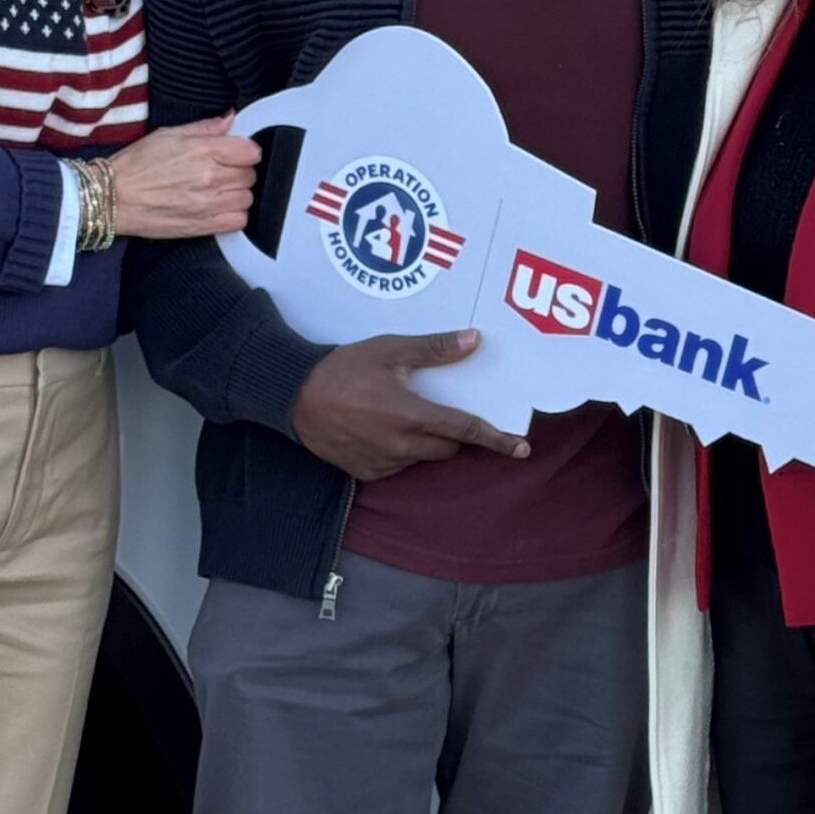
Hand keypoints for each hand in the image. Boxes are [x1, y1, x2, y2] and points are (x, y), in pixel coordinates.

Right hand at [108, 114, 260, 239]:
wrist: (112, 198)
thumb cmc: (136, 164)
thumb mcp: (168, 134)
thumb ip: (204, 127)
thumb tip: (230, 119)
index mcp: (203, 150)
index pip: (251, 151)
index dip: (245, 151)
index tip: (235, 153)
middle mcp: (210, 177)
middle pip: (250, 175)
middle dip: (240, 171)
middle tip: (222, 171)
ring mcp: (208, 204)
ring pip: (247, 198)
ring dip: (238, 193)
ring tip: (219, 190)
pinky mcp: (203, 226)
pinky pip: (239, 221)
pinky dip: (235, 214)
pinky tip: (219, 207)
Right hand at [291, 329, 530, 481]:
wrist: (293, 396)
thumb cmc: (342, 369)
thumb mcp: (390, 350)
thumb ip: (434, 349)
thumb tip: (474, 340)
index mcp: (412, 416)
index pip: (466, 430)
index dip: (497, 439)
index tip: (521, 448)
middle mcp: (401, 446)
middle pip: (448, 447)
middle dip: (454, 433)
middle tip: (440, 409)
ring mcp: (383, 464)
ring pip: (424, 457)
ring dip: (427, 441)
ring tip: (404, 414)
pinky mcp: (367, 473)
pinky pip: (398, 466)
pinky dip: (401, 451)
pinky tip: (382, 428)